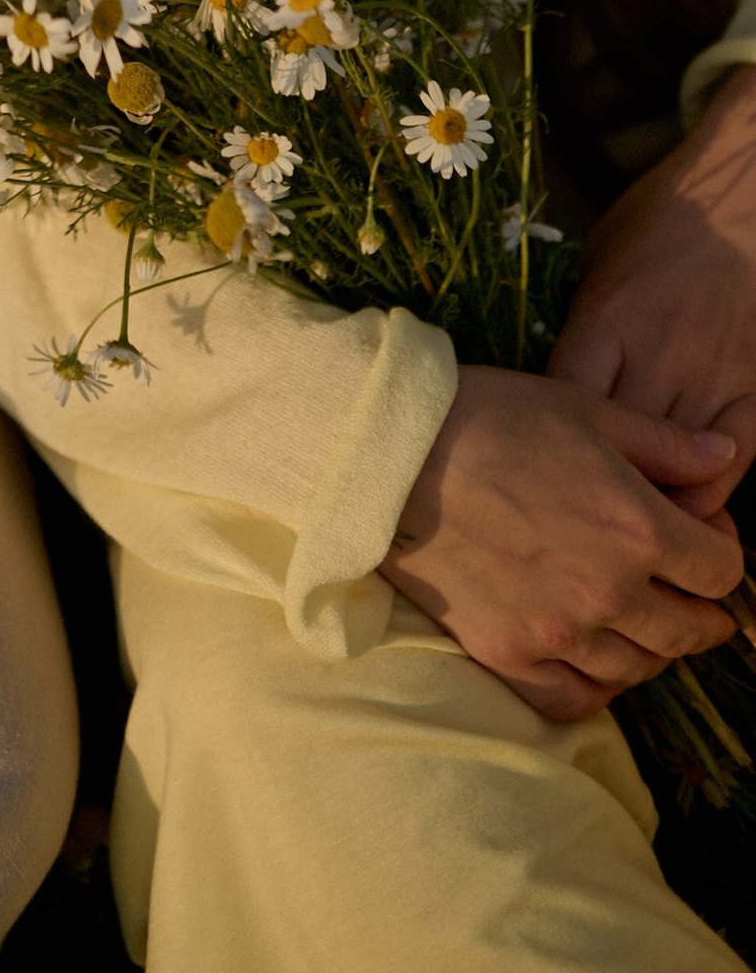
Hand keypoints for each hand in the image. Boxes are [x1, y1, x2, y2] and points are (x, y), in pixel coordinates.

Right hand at [381, 364, 743, 718]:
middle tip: (687, 589)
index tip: (703, 537)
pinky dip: (597, 687)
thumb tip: (725, 460)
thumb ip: (663, 443)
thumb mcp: (582, 408)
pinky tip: (596, 659)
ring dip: (653, 645)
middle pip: (690, 629)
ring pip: (639, 666)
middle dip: (702, 609)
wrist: (386, 452)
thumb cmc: (486, 416)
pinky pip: (576, 699)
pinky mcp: (508, 655)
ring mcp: (556, 632)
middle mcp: (606, 591)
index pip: (720, 571)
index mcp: (635, 527)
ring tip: (641, 619)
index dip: (722, 551)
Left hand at [553, 68, 755, 509]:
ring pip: (682, 467)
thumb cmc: (656, 224)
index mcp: (608, 318)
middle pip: (619, 449)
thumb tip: (547, 389)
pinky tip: (691, 510)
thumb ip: (580, 330)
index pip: (565, 400)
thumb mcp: (596, 263)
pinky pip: (735, 459)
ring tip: (627, 536)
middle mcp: (660, 355)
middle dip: (592, 492)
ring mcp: (713, 377)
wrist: (737, 202)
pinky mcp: (755, 390)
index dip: (542, 443)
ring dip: (655, 506)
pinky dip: (713, 493)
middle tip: (567, 524)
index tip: (525, 467)